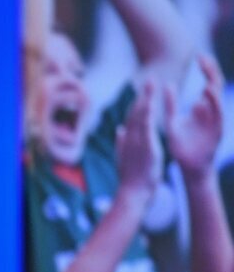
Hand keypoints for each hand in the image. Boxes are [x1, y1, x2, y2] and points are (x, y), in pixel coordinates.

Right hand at [116, 80, 161, 204]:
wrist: (132, 193)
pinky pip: (147, 125)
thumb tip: (118, 128)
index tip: (142, 91)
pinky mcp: (146, 146)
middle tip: (149, 79)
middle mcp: (131, 138)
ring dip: (147, 98)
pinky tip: (152, 101)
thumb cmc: (130, 180)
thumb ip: (121, 143)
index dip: (138, 104)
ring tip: (152, 83)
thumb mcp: (124, 159)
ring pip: (141, 115)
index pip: (132, 118)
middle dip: (142, 95)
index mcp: (127, 140)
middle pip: (136, 112)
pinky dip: (149, 112)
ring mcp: (137, 141)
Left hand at [164, 54, 224, 182]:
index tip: (199, 55)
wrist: (188, 166)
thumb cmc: (182, 145)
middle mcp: (212, 111)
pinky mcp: (217, 130)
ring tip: (206, 71)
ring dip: (213, 85)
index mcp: (203, 107)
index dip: (205, 69)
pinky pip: (217, 114)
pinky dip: (214, 103)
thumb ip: (172, 105)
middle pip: (215, 86)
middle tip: (204, 57)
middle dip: (211, 71)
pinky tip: (207, 93)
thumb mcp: (173, 121)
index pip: (207, 83)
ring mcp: (216, 120)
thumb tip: (168, 85)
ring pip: (218, 99)